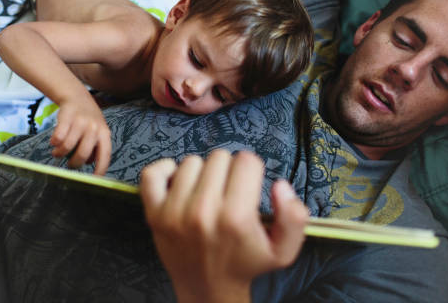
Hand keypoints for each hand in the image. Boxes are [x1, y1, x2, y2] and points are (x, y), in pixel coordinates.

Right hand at [50, 99, 110, 174]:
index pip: (104, 156)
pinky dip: (54, 143)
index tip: (93, 181)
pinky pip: (58, 137)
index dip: (99, 171)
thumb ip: (95, 148)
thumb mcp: (97, 132)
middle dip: (74, 164)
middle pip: (83, 154)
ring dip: (60, 154)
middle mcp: (94, 128)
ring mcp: (80, 122)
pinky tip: (54, 142)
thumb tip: (89, 167)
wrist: (77, 97)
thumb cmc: (87, 121)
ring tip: (57, 153)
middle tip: (69, 165)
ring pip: (68, 147)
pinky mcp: (67, 117)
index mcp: (104, 134)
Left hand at [140, 150, 307, 302]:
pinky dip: (165, 170)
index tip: (248, 186)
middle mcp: (203, 212)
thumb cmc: (245, 264)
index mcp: (236, 217)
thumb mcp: (283, 251)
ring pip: (192, 162)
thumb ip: (294, 218)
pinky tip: (179, 181)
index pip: (246, 160)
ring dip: (202, 173)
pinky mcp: (154, 214)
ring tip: (207, 193)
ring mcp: (174, 212)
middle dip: (228, 171)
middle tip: (228, 192)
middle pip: (219, 157)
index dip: (251, 171)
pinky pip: (153, 173)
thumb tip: (280, 185)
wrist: (206, 290)